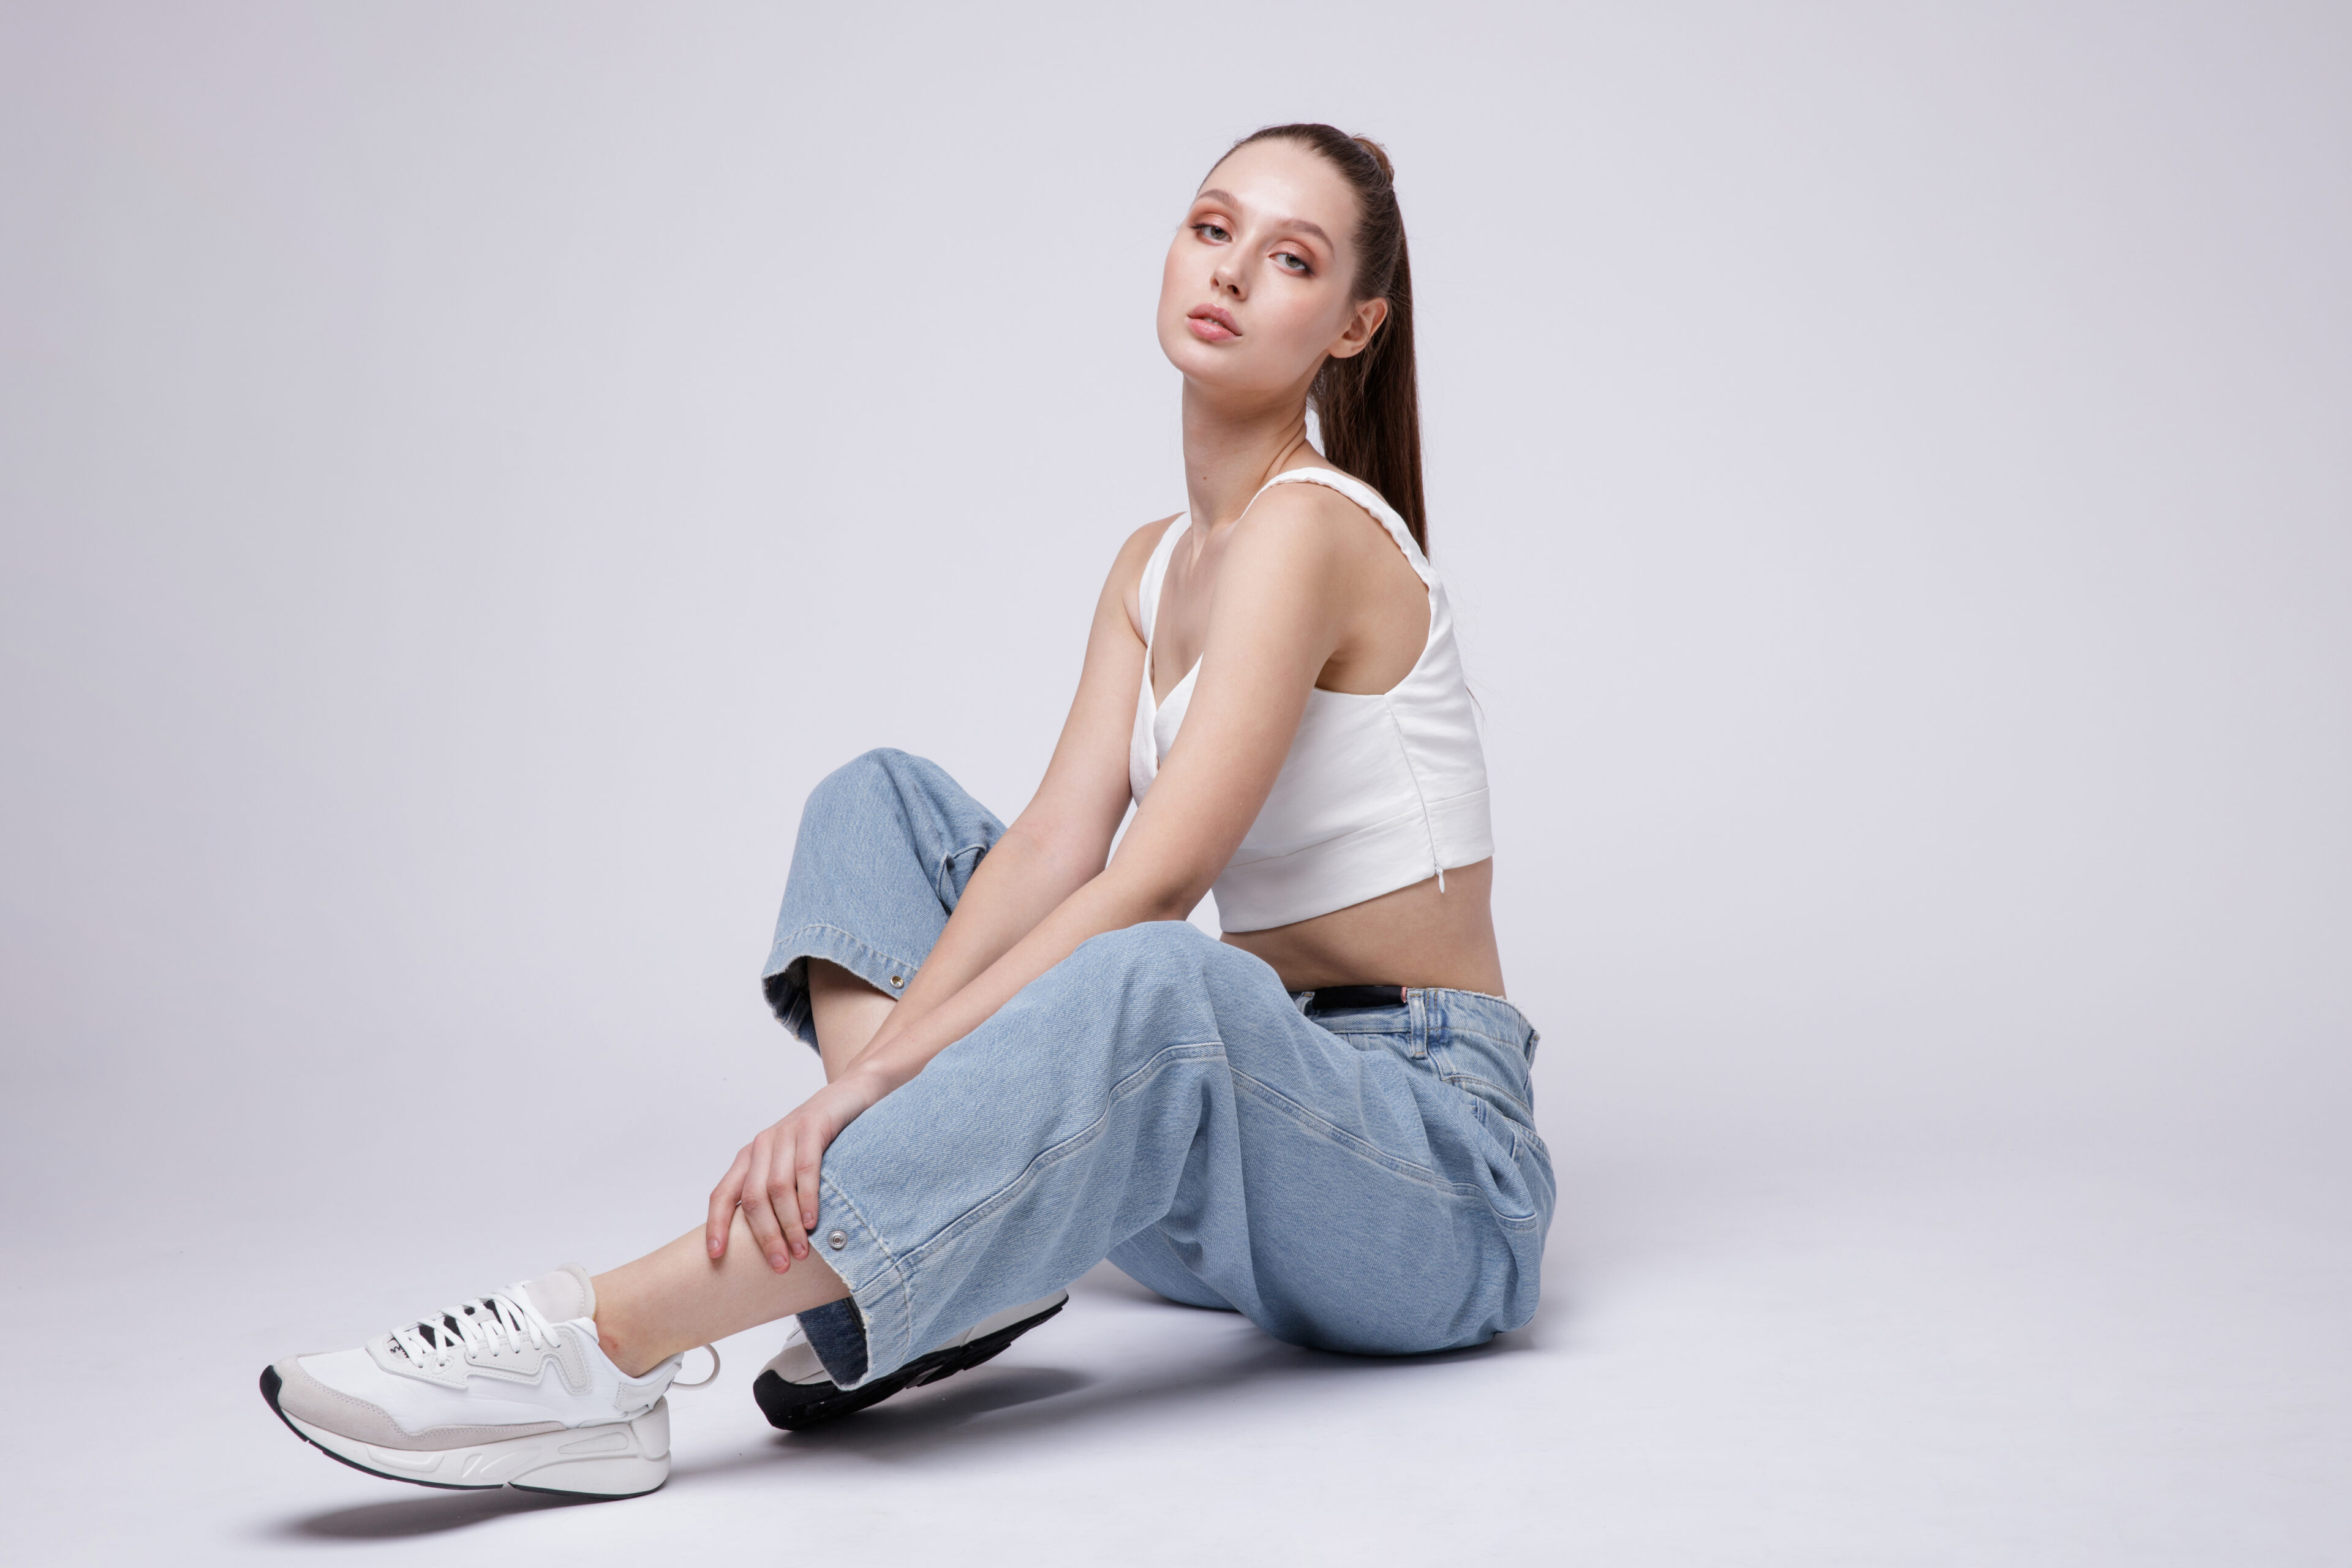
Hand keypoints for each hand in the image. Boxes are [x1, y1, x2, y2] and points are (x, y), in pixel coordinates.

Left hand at [706, 1070, 885, 1271]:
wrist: (853, 1093)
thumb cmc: (823, 1138)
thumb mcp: (792, 1164)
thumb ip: (778, 1193)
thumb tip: (772, 1243)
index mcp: (750, 1157)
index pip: (723, 1194)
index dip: (716, 1224)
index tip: (715, 1255)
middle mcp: (762, 1144)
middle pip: (753, 1198)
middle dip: (765, 1236)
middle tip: (780, 1265)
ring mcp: (786, 1133)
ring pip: (777, 1188)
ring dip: (788, 1225)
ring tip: (800, 1252)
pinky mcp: (812, 1126)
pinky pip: (805, 1168)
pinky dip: (807, 1199)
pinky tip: (813, 1222)